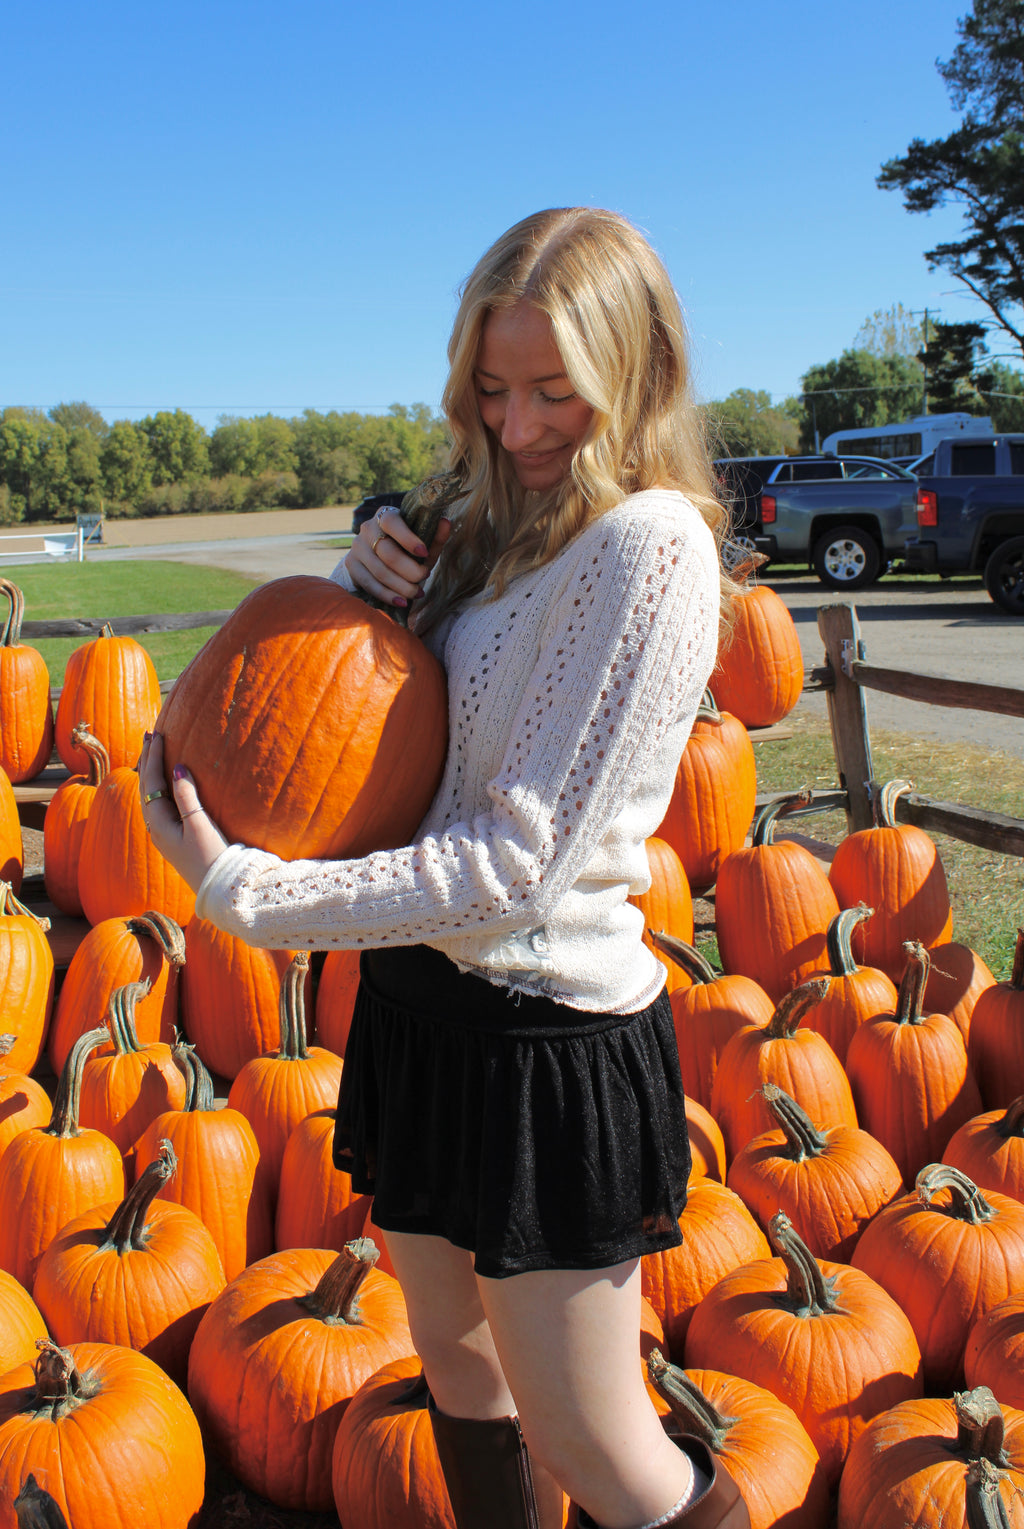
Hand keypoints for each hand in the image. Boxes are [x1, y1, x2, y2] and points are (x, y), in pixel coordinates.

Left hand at [139, 731, 228, 891]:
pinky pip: (160, 803)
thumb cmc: (212, 859)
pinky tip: (166, 781)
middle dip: (147, 760)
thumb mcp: (200, 826)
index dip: (154, 757)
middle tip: (149, 735)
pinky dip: (160, 786)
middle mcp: (156, 827)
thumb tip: (176, 768)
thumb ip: (187, 797)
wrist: (219, 890)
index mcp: (158, 823)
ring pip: (151, 795)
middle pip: (145, 787)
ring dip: (151, 772)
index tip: (158, 734)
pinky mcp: (174, 836)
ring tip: (153, 752)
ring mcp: (164, 832)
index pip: (151, 782)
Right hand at [345, 503, 451, 607]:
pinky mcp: (352, 565)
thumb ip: (434, 536)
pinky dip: (388, 595)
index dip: (408, 538)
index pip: (391, 522)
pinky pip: (370, 584)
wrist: (378, 555)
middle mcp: (367, 528)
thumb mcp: (422, 542)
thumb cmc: (406, 547)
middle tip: (424, 577)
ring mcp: (357, 547)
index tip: (424, 553)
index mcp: (385, 515)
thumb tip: (446, 523)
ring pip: (379, 571)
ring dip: (401, 586)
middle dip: (409, 569)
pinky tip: (402, 602)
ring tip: (417, 593)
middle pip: (387, 552)